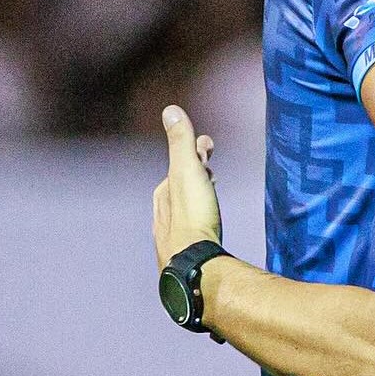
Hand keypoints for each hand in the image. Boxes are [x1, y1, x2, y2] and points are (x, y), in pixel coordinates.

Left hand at [152, 105, 222, 270]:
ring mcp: (173, 239)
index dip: (193, 151)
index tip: (209, 144)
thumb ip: (180, 142)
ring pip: (184, 212)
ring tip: (210, 196)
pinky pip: (192, 232)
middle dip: (194, 174)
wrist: (195, 266)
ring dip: (197, 198)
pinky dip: (199, 220)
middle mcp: (163, 217)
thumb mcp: (186, 171)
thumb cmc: (192, 217)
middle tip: (211, 166)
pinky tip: (206, 230)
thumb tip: (170, 109)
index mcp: (164, 195)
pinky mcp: (186, 258)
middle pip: (178, 189)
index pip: (177, 165)